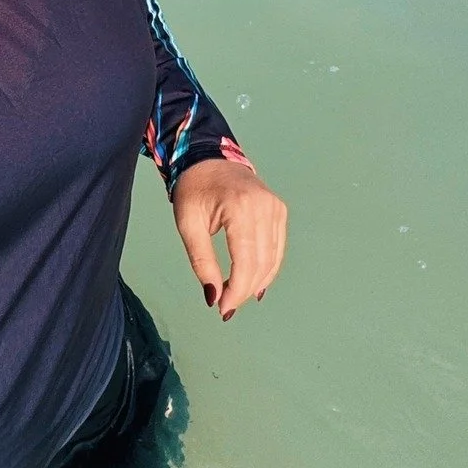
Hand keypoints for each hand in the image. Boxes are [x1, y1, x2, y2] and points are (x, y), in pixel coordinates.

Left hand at [172, 159, 287, 320]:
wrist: (208, 159)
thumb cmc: (194, 190)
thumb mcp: (188, 225)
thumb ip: (201, 262)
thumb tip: (214, 298)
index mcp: (240, 207)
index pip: (245, 261)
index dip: (236, 290)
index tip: (222, 308)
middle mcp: (264, 207)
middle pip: (262, 263)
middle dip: (244, 290)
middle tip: (226, 306)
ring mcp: (275, 208)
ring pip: (272, 259)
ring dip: (255, 283)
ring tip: (235, 296)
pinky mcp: (279, 211)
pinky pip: (277, 248)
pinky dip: (266, 269)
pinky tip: (253, 284)